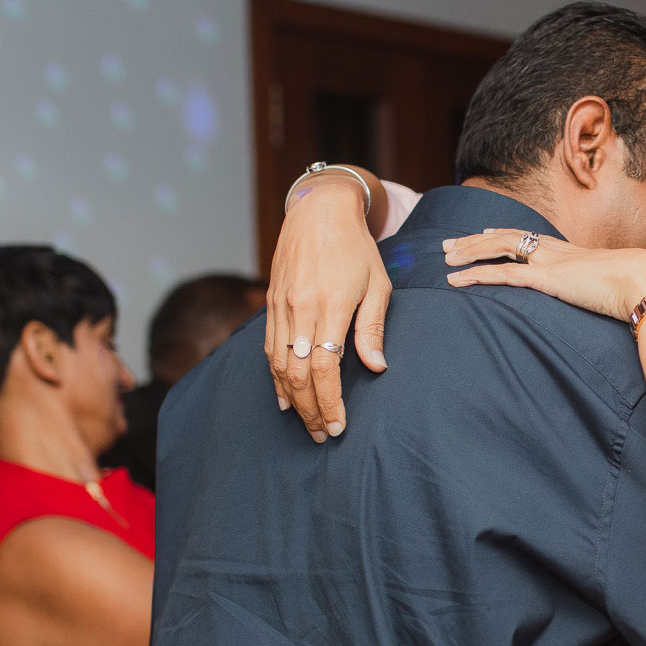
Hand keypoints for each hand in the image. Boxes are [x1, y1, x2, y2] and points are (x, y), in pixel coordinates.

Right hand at [265, 174, 391, 441]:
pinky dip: (274, 376)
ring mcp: (280, 306)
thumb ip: (373, 328)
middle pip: (297, 374)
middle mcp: (299, 308)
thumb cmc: (356, 248)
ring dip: (291, 399)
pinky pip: (268, 348)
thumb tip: (376, 368)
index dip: (329, 402)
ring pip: (278, 365)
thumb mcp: (377, 285)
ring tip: (305, 422)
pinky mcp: (270, 302)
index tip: (338, 426)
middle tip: (321, 434)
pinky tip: (283, 396)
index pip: (324, 369)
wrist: (319, 210)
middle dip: (310, 409)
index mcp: (329, 306)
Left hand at [444, 229, 645, 322]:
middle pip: (508, 237)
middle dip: (475, 240)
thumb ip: (606, 291)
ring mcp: (550, 262)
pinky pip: (502, 274)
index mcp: (571, 252)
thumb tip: (614, 300)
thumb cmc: (640, 286)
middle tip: (449, 244)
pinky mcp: (546, 278)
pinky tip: (456, 279)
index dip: (503, 236)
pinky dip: (476, 274)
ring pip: (499, 248)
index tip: (484, 235)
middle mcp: (557, 251)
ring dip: (469, 252)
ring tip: (445, 258)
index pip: (529, 238)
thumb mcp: (617, 288)